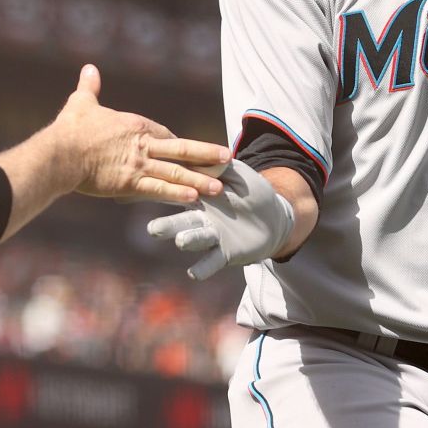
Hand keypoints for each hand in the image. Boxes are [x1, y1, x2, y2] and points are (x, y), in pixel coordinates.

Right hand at [54, 65, 227, 203]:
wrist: (61, 153)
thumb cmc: (70, 129)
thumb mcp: (82, 103)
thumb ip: (90, 87)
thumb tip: (89, 68)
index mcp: (135, 126)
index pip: (164, 134)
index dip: (178, 144)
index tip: (192, 150)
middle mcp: (142, 144)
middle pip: (180, 149)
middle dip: (205, 154)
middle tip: (227, 159)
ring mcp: (138, 165)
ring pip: (175, 172)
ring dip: (199, 179)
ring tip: (219, 187)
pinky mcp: (130, 183)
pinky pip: (159, 189)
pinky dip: (177, 193)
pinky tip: (195, 198)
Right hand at [146, 159, 294, 279]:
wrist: (273, 216)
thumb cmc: (250, 191)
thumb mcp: (236, 173)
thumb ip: (220, 166)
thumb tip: (205, 155)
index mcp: (200, 196)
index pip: (181, 195)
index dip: (173, 193)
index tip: (162, 192)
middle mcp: (200, 218)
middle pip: (179, 222)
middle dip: (166, 225)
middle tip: (153, 229)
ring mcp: (211, 237)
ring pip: (194, 239)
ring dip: (187, 241)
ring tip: (181, 241)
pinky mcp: (224, 253)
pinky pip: (211, 261)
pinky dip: (202, 267)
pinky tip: (194, 272)